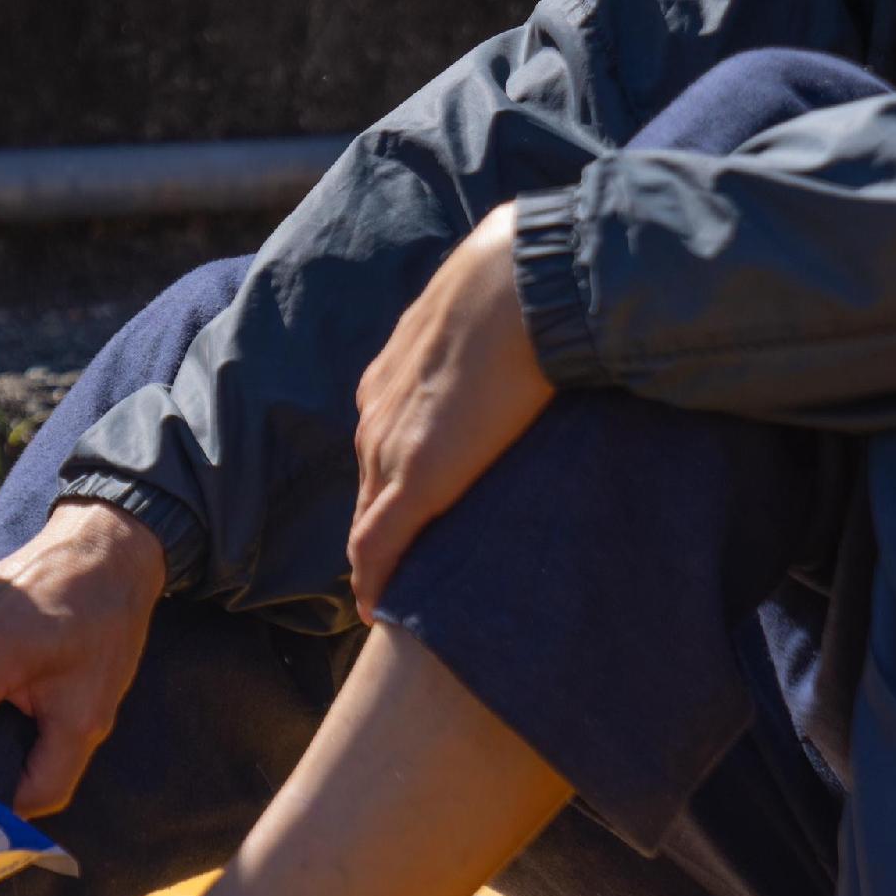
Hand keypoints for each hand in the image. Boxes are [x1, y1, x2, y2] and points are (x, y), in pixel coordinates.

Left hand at [346, 205, 554, 620]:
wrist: (521, 286)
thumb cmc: (518, 288)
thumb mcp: (483, 321)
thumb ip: (485, 345)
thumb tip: (526, 348)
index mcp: (391, 379)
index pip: (382, 447)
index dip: (391, 485)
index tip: (403, 518)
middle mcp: (375, 417)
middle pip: (368, 488)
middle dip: (379, 529)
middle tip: (400, 572)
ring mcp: (388, 449)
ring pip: (370, 519)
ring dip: (382, 557)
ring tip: (398, 595)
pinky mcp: (413, 480)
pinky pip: (377, 546)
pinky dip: (376, 580)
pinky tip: (379, 609)